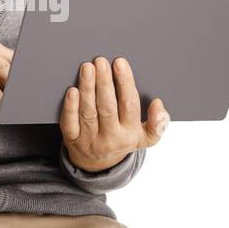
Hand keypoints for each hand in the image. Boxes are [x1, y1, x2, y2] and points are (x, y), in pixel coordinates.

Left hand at [60, 56, 167, 172]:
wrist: (98, 166)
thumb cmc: (122, 141)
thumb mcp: (146, 137)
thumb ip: (158, 123)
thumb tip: (159, 104)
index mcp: (130, 133)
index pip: (129, 105)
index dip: (125, 83)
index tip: (120, 63)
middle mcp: (110, 138)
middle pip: (107, 107)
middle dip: (104, 83)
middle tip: (101, 61)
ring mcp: (90, 140)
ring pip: (88, 112)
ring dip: (87, 89)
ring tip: (87, 68)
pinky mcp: (72, 140)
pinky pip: (70, 123)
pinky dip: (70, 107)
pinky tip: (72, 91)